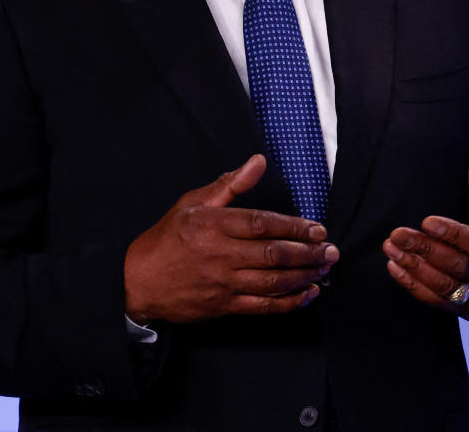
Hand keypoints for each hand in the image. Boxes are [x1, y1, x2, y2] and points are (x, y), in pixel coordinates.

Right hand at [123, 154, 337, 322]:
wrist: (137, 281)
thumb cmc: (168, 238)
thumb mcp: (193, 203)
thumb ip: (230, 184)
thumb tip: (258, 161)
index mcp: (214, 225)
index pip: (263, 224)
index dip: (295, 227)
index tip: (317, 229)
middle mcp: (221, 255)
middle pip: (273, 254)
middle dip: (308, 253)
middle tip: (331, 251)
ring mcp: (223, 283)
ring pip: (272, 282)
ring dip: (304, 276)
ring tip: (324, 269)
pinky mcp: (223, 306)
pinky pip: (262, 306)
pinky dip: (288, 302)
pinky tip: (307, 294)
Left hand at [382, 161, 468, 321]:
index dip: (454, 234)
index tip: (427, 222)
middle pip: (459, 267)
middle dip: (426, 250)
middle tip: (397, 234)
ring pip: (446, 287)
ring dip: (415, 268)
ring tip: (391, 248)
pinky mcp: (467, 312)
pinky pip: (437, 301)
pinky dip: (413, 285)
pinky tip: (395, 266)